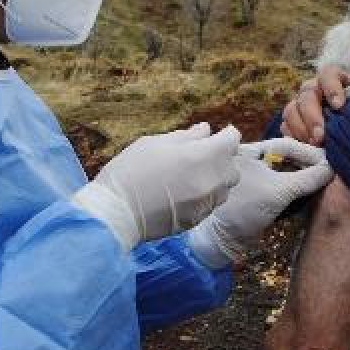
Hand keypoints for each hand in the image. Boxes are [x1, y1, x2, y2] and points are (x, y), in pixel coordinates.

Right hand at [73, 123, 241, 251]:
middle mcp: (211, 181)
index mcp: (202, 156)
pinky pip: (211, 203)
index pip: (232, 140)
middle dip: (223, 159)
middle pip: (233, 167)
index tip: (217, 134)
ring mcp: (206, 203)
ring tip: (192, 175)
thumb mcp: (154, 143)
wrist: (116, 213)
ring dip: (215, 178)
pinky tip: (184, 192)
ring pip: (224, 188)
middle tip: (202, 155)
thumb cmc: (130, 171)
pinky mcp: (197, 219)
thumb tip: (206, 130)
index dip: (226, 134)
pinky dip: (205, 195)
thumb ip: (186, 137)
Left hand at [187, 138, 332, 267]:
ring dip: (303, 174)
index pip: (285, 146)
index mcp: (248, 151)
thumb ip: (306, 179)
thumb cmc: (246, 208)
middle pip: (286, 156)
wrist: (225, 239)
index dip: (308, 153)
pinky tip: (310, 189)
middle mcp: (251, 159)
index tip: (329, 162)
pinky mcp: (259, 191)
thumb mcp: (278, 191)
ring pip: (285, 170)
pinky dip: (296, 185)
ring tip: (322, 179)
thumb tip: (330, 169)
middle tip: (328, 171)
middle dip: (307, 162)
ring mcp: (255, 176)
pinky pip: (282, 183)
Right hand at [281, 65, 349, 145]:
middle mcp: (314, 89)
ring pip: (291, 110)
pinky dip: (293, 136)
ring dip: (300, 128)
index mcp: (333, 79)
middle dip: (312, 116)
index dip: (331, 88)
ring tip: (314, 144)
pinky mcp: (294, 123)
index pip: (328, 74)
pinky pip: (285, 126)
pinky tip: (304, 147)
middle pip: (306, 95)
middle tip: (321, 136)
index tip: (339, 106)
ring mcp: (301, 106)